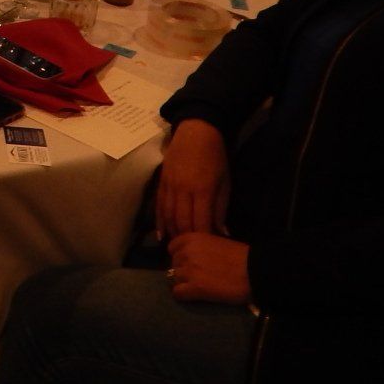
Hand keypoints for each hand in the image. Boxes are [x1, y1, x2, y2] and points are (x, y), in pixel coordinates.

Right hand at [156, 119, 229, 239]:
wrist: (197, 131)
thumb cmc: (216, 157)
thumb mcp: (225, 183)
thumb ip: (221, 209)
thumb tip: (222, 233)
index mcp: (203, 190)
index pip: (201, 222)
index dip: (203, 238)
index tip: (207, 250)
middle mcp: (183, 189)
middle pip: (182, 222)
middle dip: (187, 240)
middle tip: (191, 252)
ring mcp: (170, 185)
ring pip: (168, 216)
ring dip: (172, 233)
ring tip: (177, 247)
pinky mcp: (161, 182)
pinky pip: (158, 206)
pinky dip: (159, 221)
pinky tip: (161, 234)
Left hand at [167, 233, 251, 304]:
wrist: (254, 271)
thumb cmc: (241, 255)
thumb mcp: (216, 241)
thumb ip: (200, 246)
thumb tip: (190, 255)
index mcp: (193, 238)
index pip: (172, 247)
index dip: (180, 256)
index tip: (190, 262)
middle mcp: (187, 252)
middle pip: (173, 264)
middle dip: (183, 270)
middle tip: (197, 276)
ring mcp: (189, 271)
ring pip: (174, 278)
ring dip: (184, 283)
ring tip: (198, 286)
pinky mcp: (195, 288)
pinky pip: (178, 293)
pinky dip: (184, 295)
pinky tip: (194, 295)